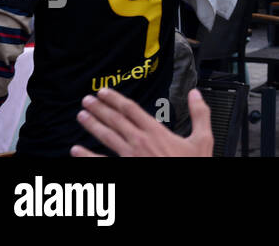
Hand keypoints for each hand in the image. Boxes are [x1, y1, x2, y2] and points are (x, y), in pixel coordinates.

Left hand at [71, 87, 212, 156]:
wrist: (186, 187)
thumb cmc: (193, 166)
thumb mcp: (202, 139)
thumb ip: (199, 114)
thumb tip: (195, 94)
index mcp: (157, 132)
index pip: (132, 109)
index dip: (116, 98)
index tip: (105, 91)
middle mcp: (139, 142)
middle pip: (115, 120)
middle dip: (100, 108)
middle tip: (87, 99)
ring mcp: (129, 157)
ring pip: (107, 137)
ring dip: (93, 125)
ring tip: (82, 116)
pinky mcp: (124, 169)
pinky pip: (101, 162)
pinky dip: (86, 156)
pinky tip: (76, 150)